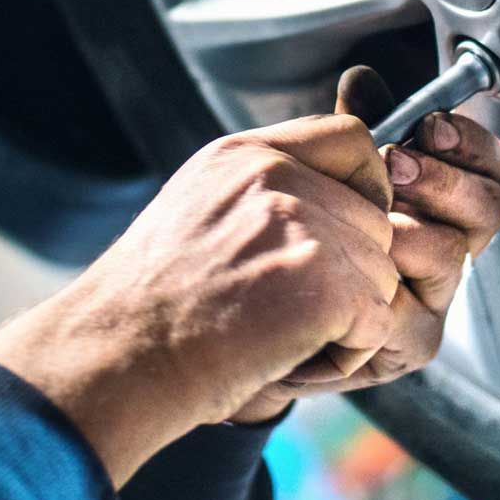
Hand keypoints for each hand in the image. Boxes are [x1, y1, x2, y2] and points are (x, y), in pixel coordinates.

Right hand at [0, 110, 400, 485]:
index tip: (336, 235)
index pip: (353, 141)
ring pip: (382, 273)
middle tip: (288, 309)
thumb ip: (261, 186)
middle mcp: (277, 178)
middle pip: (375, 219)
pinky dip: (347, 352)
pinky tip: (292, 357)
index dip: (363, 189)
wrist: (117, 358)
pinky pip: (379, 320)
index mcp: (246, 154)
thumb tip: (326, 191)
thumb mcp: (197, 205)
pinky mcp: (325, 286)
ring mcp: (304, 228)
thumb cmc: (150, 302)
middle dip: (350, 273)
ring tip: (281, 334)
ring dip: (348, 317)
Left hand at [228, 66, 499, 422]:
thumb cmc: (309, 238)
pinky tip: (345, 267)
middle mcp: (450, 247)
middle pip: (488, 207)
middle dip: (443, 178)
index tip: (430, 126)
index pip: (490, 167)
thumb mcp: (333, 174)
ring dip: (402, 225)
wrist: (264, 313)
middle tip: (396, 165)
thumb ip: (359, 128)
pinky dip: (376, 280)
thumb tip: (363, 81)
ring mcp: (437, 297)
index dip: (470, 143)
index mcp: (444, 202)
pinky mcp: (414, 341)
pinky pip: (411, 306)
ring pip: (448, 251)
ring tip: (363, 218)